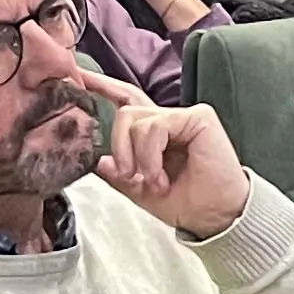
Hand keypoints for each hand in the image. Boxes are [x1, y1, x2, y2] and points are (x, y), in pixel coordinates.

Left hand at [76, 70, 251, 237]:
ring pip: (134, 119)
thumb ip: (116, 172)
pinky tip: (161, 175)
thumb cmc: (186, 203)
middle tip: (126, 173)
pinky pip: (154, 126)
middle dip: (117, 144)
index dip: (102, 87)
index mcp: (155, 134)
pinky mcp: (198, 117)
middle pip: (125, 110)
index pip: (125, 101)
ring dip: (137, 157)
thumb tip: (95, 160)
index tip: (79, 76)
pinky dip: (150, 154)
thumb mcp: (139, 189)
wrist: (214, 217)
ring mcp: (184, 116)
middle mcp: (169, 120)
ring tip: (154, 180)